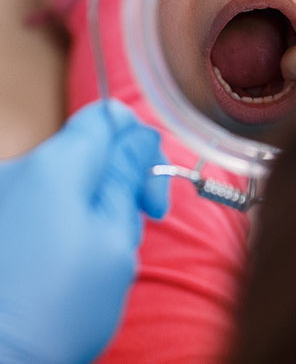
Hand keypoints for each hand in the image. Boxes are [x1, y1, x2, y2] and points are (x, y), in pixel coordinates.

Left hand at [0, 100, 167, 362]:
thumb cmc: (58, 308)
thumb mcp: (115, 239)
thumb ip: (128, 178)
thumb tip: (140, 137)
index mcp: (54, 165)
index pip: (108, 117)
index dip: (141, 146)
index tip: (150, 192)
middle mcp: (16, 171)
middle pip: (85, 155)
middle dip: (118, 187)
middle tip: (132, 235)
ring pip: (62, 186)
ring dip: (89, 212)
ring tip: (95, 264)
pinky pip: (34, 210)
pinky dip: (59, 230)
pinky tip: (64, 271)